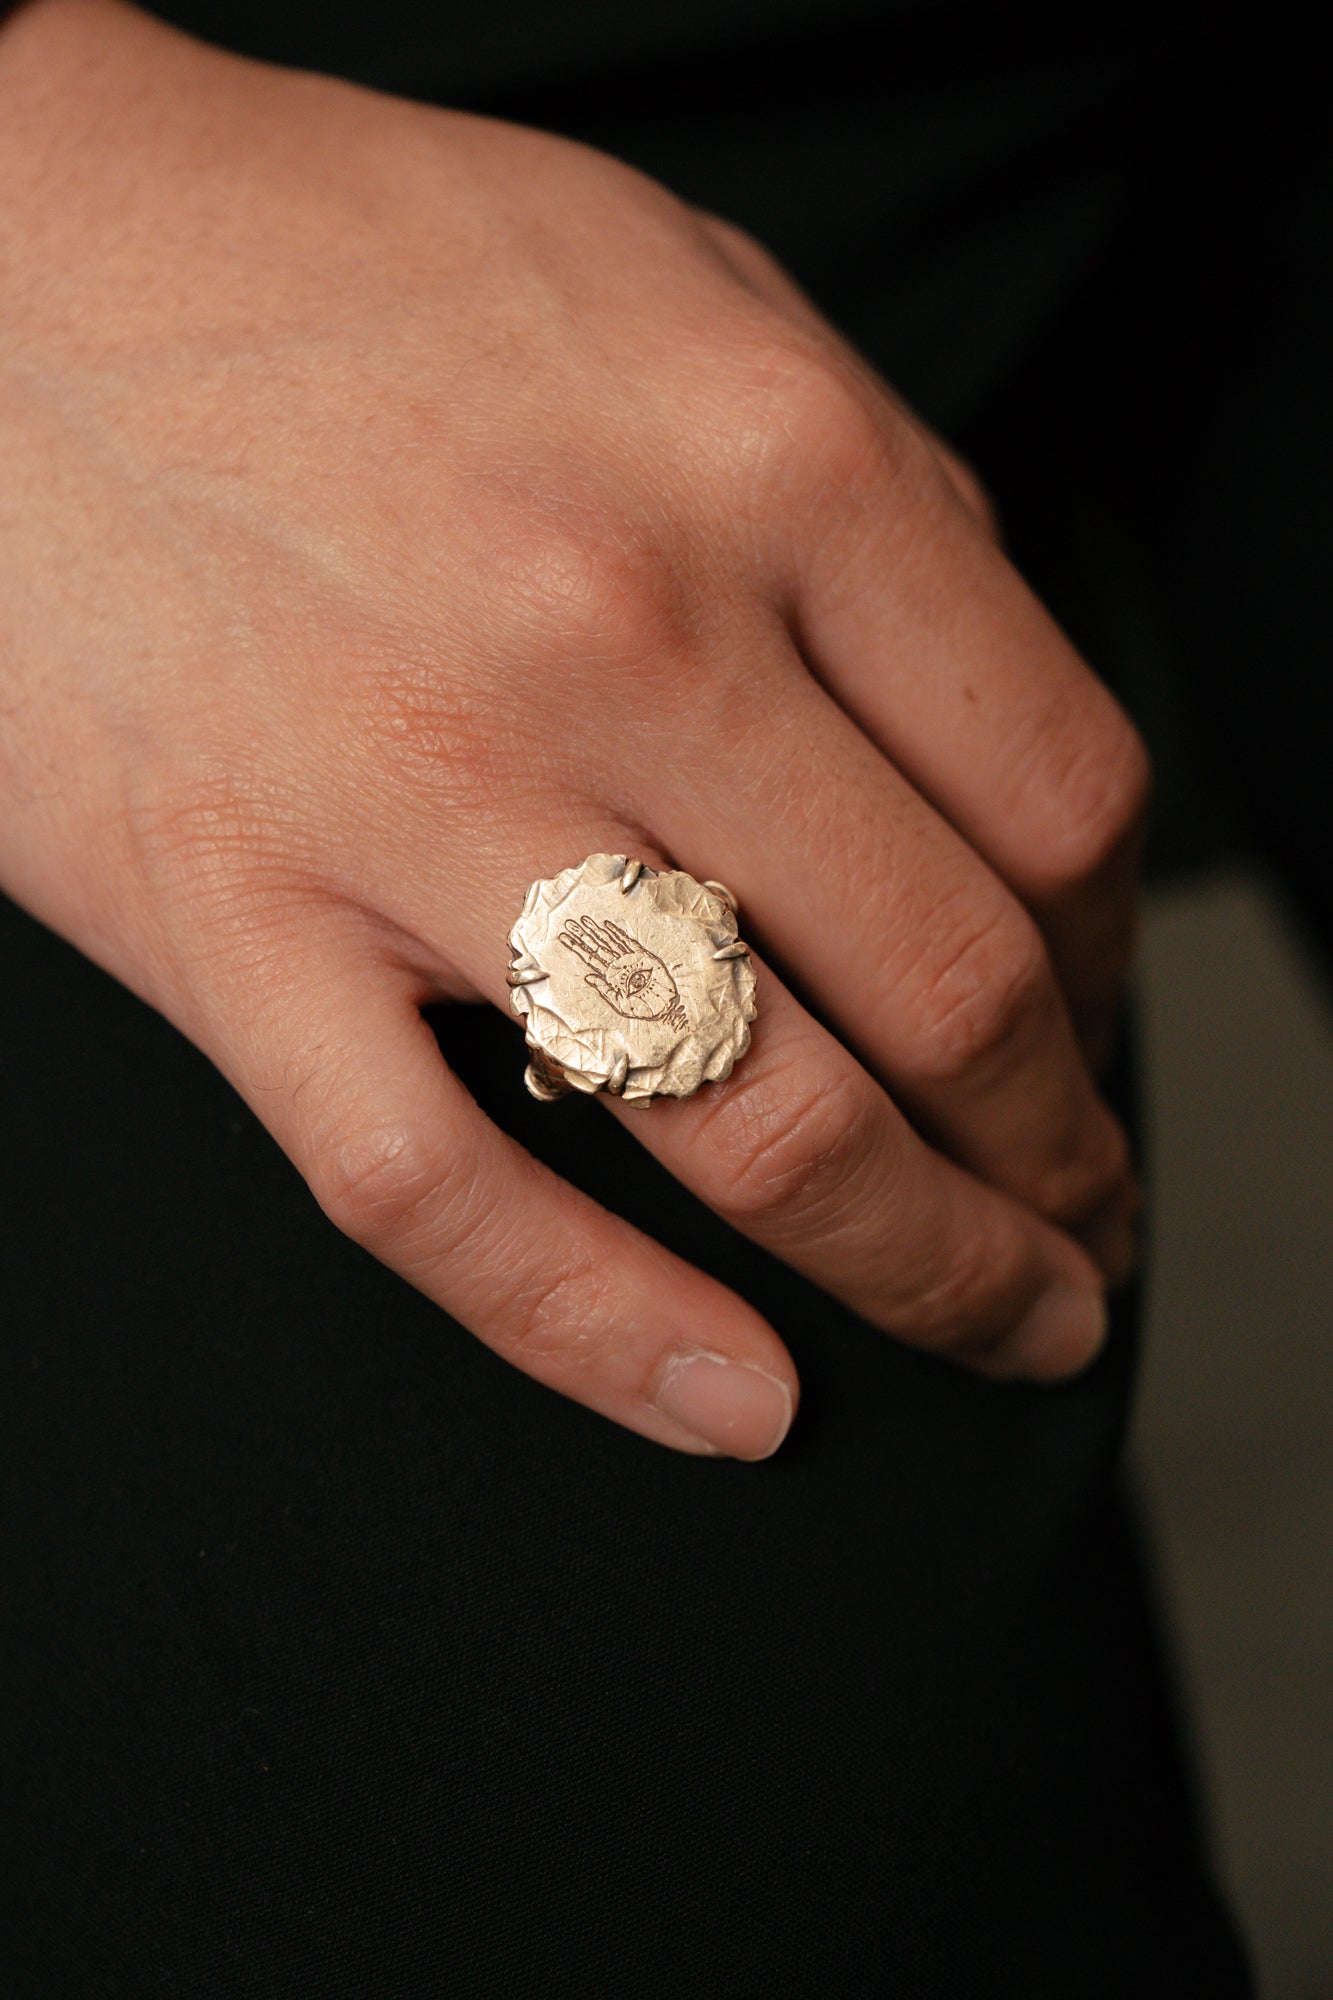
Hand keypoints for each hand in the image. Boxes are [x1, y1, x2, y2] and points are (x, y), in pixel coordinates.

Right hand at [0, 0, 1147, 1458]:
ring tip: (1000, 1320)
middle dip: (1057, 1154)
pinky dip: (613, 1342)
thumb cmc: (347, 266)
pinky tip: (742, 1410)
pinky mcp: (232, 916)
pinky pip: (442, 1197)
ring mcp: (417, 794)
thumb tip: (996, 736)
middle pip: (951, 990)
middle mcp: (623, 634)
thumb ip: (874, 502)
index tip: (1099, 1025)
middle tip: (1082, 1221)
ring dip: (926, 1266)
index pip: (1055, 800)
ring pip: (753, 1127)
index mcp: (767, 461)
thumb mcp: (680, 295)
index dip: (1116, 963)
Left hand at [558, 916, 687, 1028]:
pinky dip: (617, 934)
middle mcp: (617, 965)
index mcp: (609, 976)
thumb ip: (604, 990)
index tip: (564, 938)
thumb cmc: (642, 1009)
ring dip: (596, 931)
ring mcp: (629, 959)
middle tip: (569, 923)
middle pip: (596, 947)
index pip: (589, 958)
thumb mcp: (619, 1003)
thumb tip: (588, 977)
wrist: (664, 1007)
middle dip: (583, 935)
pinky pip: (627, 942)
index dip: (576, 948)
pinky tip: (606, 925)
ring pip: (609, 942)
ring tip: (584, 920)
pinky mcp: (642, 956)